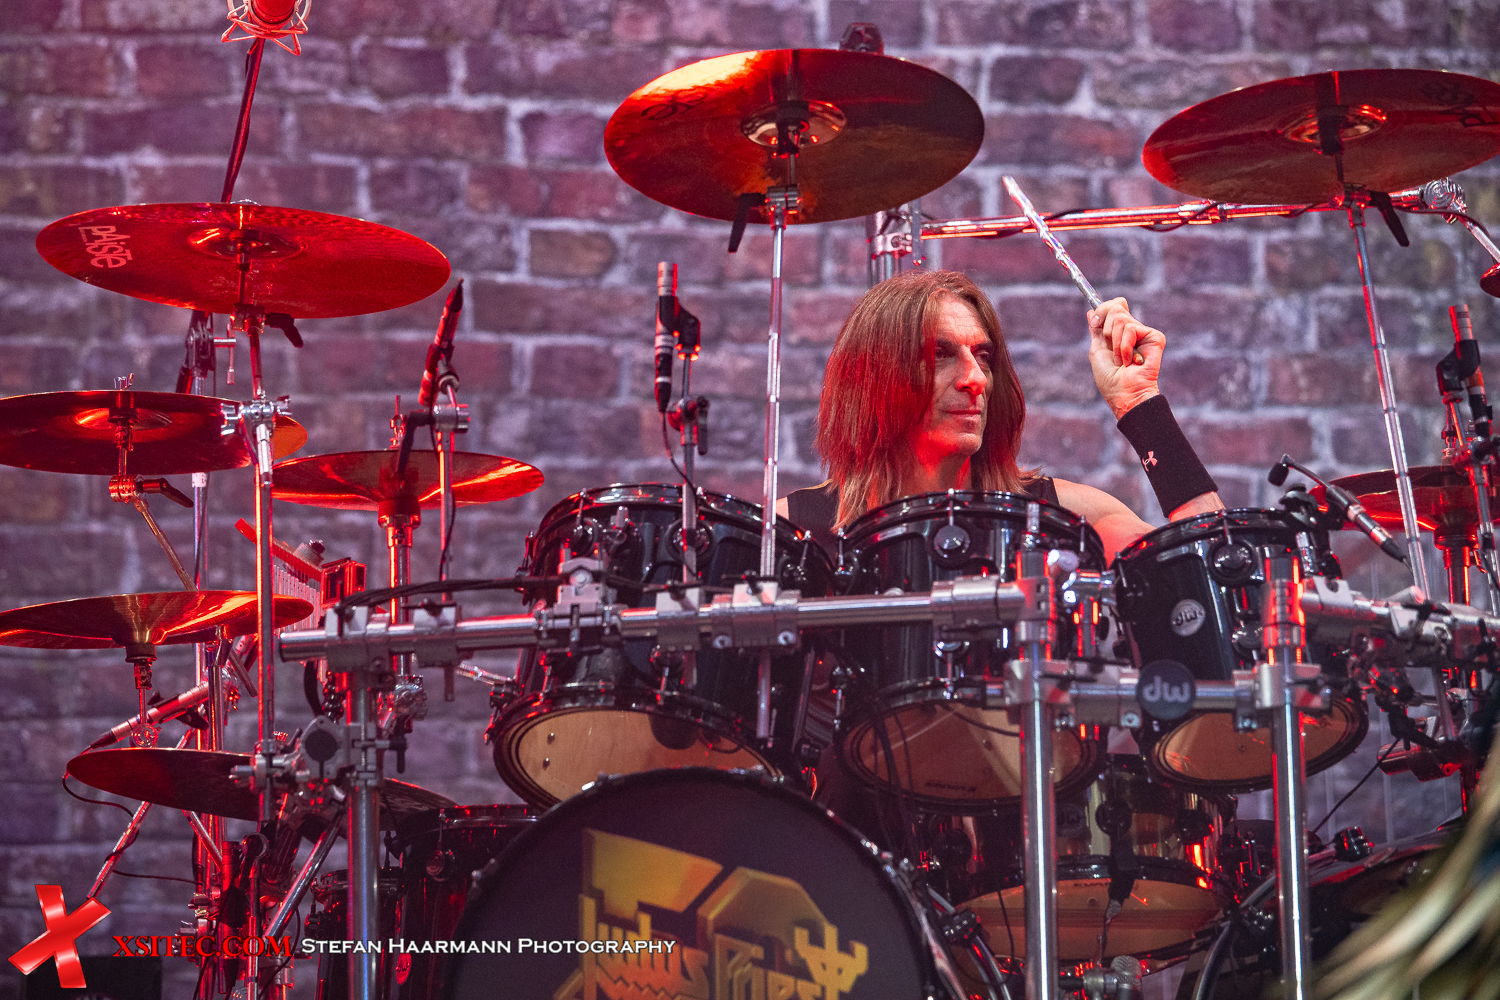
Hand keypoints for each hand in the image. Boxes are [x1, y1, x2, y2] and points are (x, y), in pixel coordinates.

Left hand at [1088, 296, 1163, 419]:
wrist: (1124, 394)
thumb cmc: (1110, 379)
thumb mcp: (1097, 351)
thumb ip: (1096, 330)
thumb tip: (1091, 312)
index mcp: (1120, 332)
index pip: (1114, 305)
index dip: (1102, 310)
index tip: (1095, 323)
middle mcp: (1133, 330)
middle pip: (1116, 307)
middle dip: (1106, 331)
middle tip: (1111, 350)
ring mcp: (1144, 333)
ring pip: (1120, 318)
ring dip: (1115, 344)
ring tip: (1122, 360)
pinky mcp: (1155, 337)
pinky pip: (1131, 329)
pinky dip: (1124, 347)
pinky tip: (1132, 361)